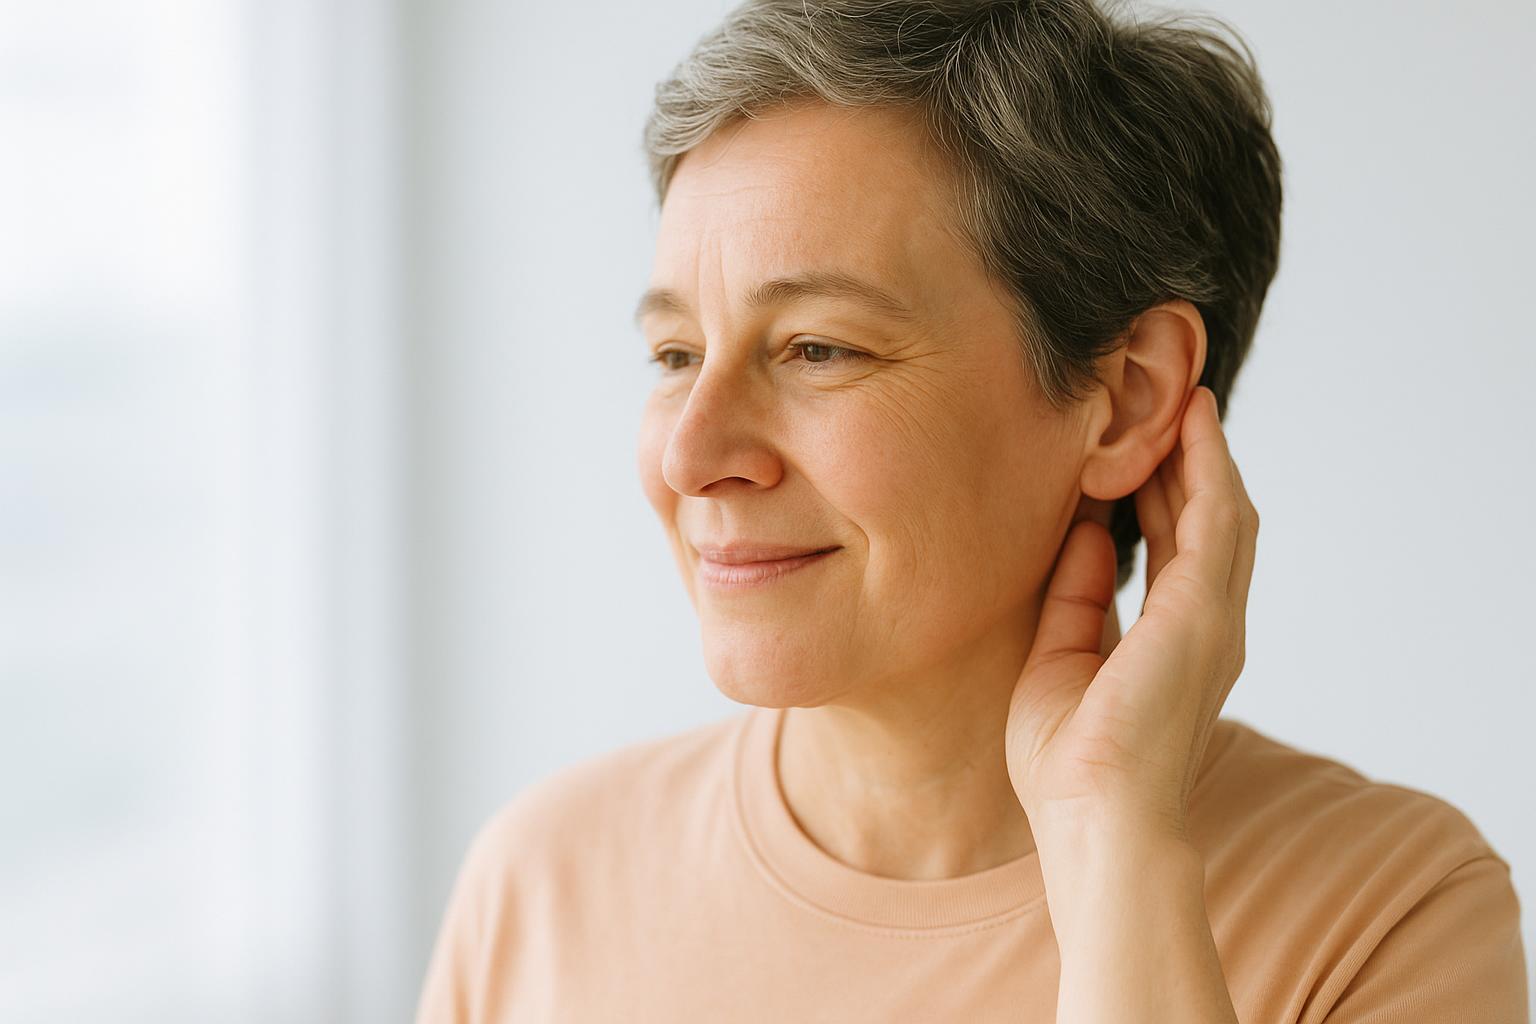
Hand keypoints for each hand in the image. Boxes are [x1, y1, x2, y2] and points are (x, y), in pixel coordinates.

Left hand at [1005, 386, 1258, 841]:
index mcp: (1170, 641)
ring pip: (1220, 509)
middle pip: (1203, 518)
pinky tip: (1192, 425)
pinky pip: (1214, 519)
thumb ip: (1075, 592)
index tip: (1136, 443)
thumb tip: (1082, 528)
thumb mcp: (1059, 655)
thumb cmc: (1069, 760)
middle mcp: (1204, 625)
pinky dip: (1206, 466)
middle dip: (1186, 459)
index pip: (1171, 546)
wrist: (1093, 816)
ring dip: (1202, 450)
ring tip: (1183, 394)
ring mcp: (1212, 618)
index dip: (1159, 489)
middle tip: (1165, 399)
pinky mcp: (1204, 612)